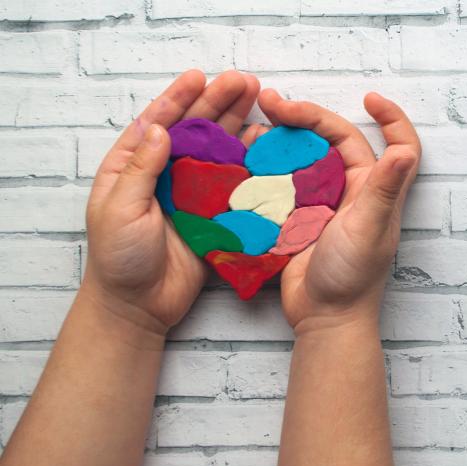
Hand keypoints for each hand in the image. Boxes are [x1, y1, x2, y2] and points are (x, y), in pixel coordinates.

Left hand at [83, 70, 260, 334]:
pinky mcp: (214, 216)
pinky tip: (266, 148)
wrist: (139, 304)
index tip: (200, 76)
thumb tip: (158, 127)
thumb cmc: (118, 258)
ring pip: (219, 153)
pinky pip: (234, 186)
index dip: (180, 98)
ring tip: (261, 104)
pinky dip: (250, 168)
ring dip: (238, 128)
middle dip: (219, 104)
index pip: (159, 122)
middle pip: (196, 131)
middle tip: (245, 81)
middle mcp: (167, 174)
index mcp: (134, 166)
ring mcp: (193, 194)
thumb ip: (141, 169)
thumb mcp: (119, 209)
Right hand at [256, 90, 421, 332]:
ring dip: (282, 139)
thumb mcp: (368, 230)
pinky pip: (284, 183)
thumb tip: (404, 150)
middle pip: (333, 140)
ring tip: (254, 125)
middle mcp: (352, 191)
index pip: (392, 142)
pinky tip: (246, 157)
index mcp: (375, 190)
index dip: (388, 116)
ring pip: (304, 158)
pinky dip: (267, 168)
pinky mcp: (299, 218)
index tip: (369, 97)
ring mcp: (323, 204)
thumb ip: (383, 191)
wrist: (323, 317)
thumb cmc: (352, 278)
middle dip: (306, 117)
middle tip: (272, 104)